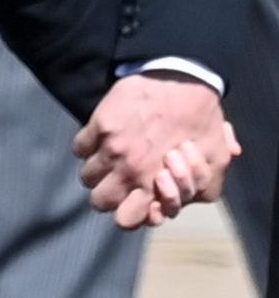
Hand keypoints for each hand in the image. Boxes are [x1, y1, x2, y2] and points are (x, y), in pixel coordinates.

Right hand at [75, 72, 240, 227]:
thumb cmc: (201, 118)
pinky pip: (80, 147)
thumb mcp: (217, 156)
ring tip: (113, 157)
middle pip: (99, 201)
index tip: (133, 200)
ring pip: (87, 176)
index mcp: (156, 180)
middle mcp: (129, 169)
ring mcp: (111, 147)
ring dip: (98, 169)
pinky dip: (88, 145)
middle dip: (108, 193)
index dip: (128, 214)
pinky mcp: (99, 125)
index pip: (125, 220)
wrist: (184, 78)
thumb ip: (207, 184)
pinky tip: (103, 138)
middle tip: (120, 179)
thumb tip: (194, 199)